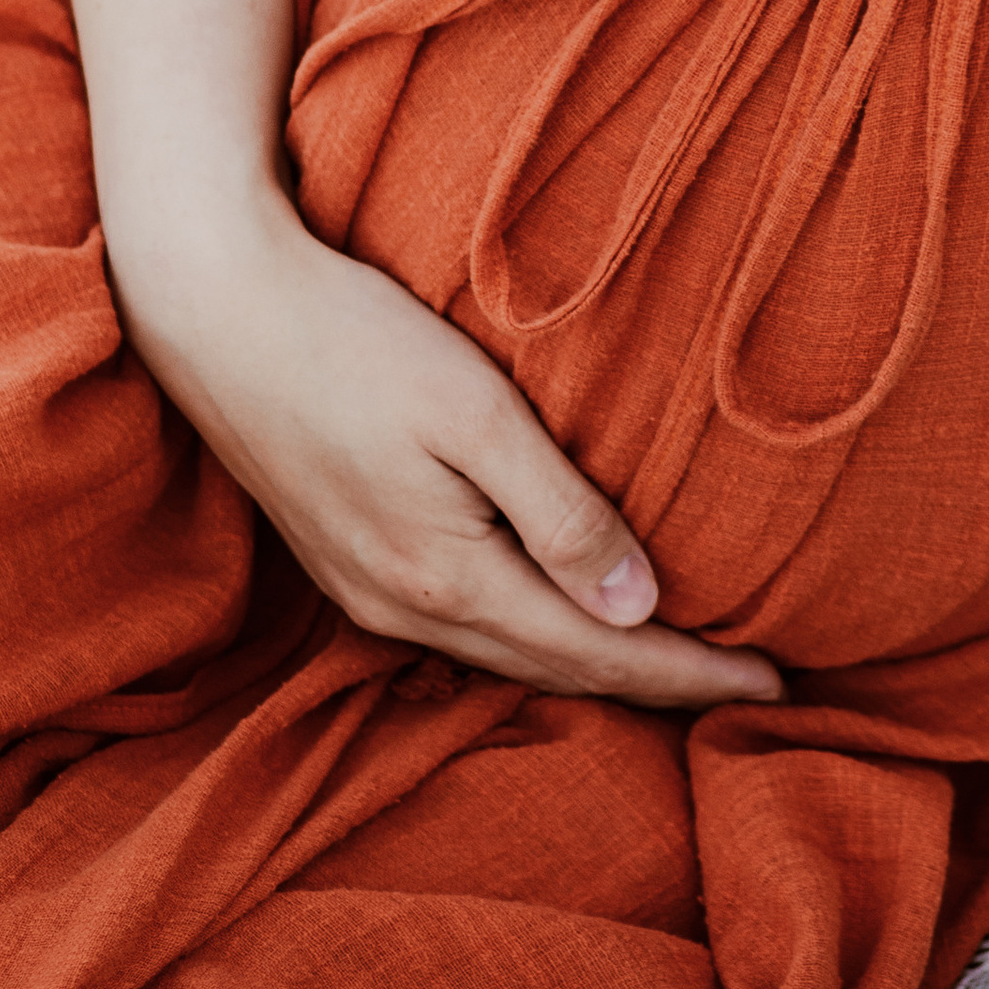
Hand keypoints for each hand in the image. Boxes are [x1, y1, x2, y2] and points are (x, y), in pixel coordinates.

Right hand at [107, 184, 784, 708]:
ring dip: (591, 662)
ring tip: (672, 657)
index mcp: (445, 579)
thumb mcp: (472, 413)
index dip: (690, 671)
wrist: (211, 307)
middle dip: (652, 681)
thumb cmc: (349, 339)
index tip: (777, 681)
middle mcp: (402, 607)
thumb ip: (558, 512)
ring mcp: (364, 589)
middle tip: (745, 682)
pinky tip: (559, 611)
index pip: (597, 651)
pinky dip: (531, 631)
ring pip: (506, 652)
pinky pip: (464, 624)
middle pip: (555, 668)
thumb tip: (640, 606)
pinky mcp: (344, 558)